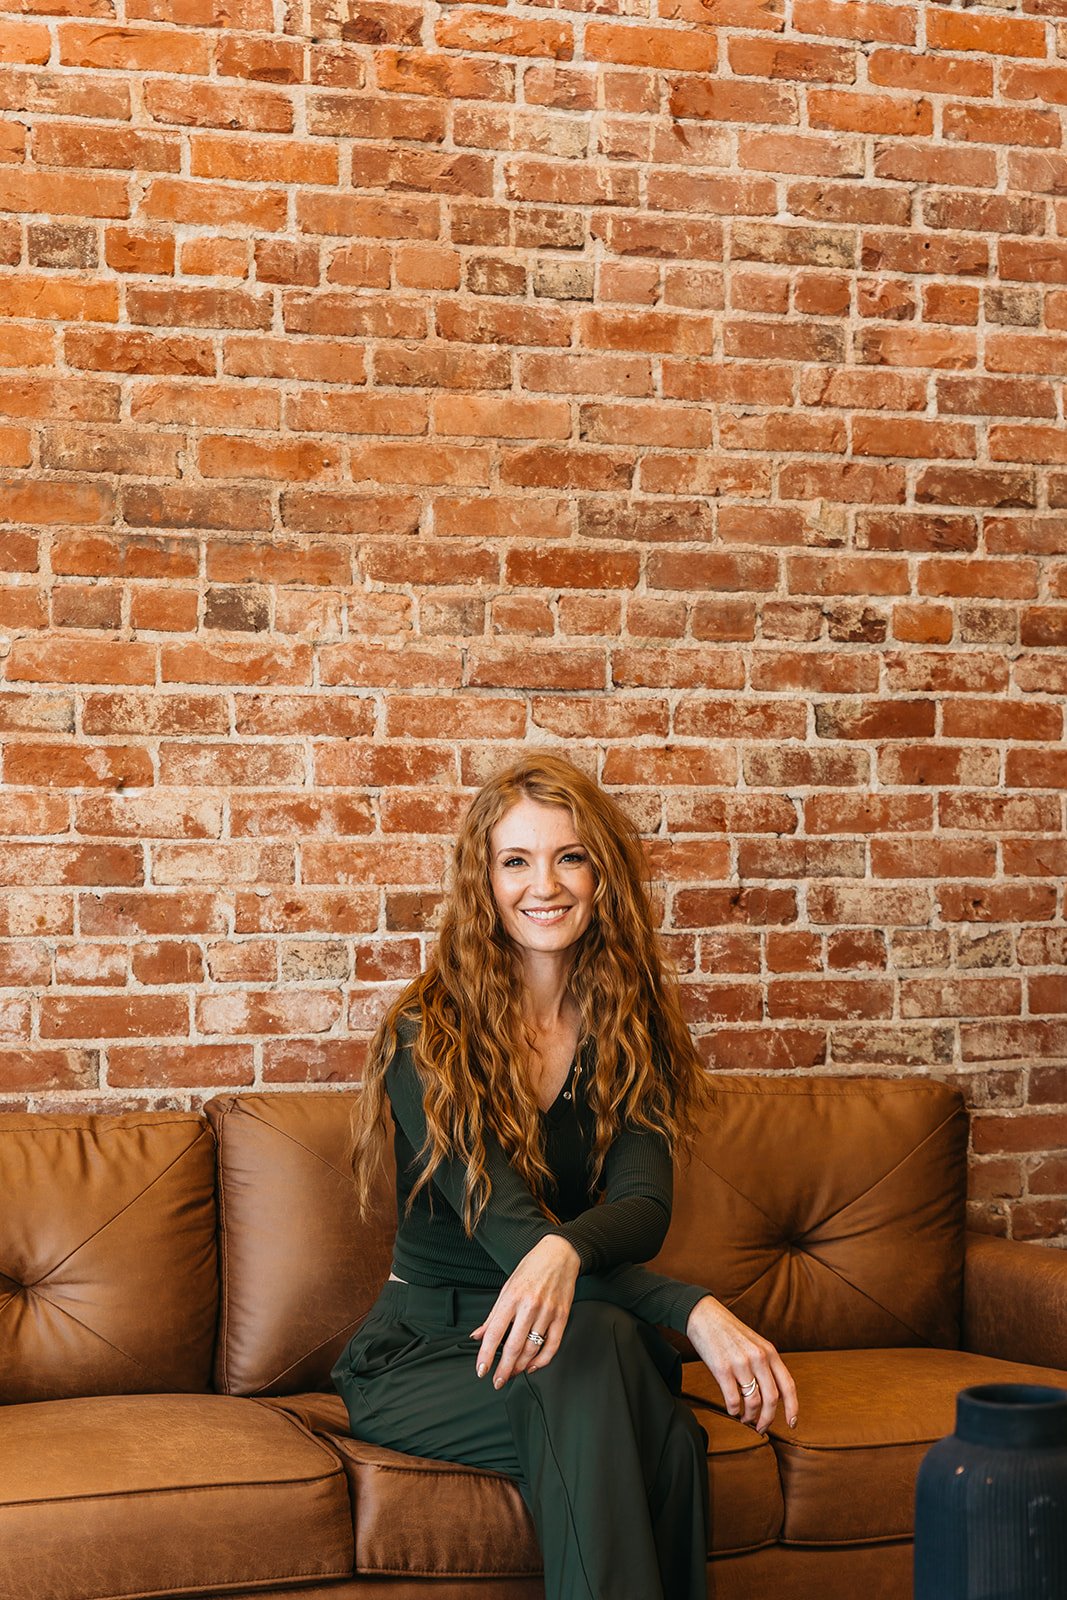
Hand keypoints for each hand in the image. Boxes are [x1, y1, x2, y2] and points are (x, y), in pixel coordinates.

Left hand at [469, 1235, 581, 1388]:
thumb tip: (478, 1335)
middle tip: (497, 1381)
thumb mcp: (506, 1287)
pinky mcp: (562, 1316)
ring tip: (512, 1373)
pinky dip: (542, 1361)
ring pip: (533, 1349)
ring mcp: (548, 1312)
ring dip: (521, 1366)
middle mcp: (530, 1306)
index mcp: (512, 1297)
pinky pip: (552, 1345)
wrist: (560, 1254)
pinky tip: (533, 1366)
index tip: (481, 1370)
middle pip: (514, 1346)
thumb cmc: (531, 1268)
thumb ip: (493, 1315)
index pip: (494, 1333)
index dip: (486, 1355)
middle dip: (503, 1369)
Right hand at [685, 1294, 798, 1434]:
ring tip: (744, 1418)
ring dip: (750, 1417)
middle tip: (761, 1428)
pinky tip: (732, 1409)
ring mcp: (740, 1363)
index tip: (792, 1424)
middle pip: (772, 1399)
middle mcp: (758, 1357)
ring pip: (753, 1402)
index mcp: (769, 1351)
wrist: (703, 1315)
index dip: (793, 1408)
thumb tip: (775, 1396)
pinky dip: (733, 1410)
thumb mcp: (755, 1343)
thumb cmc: (729, 1331)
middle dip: (767, 1419)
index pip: (788, 1385)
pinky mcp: (722, 1368)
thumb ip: (766, 1365)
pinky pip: (733, 1400)